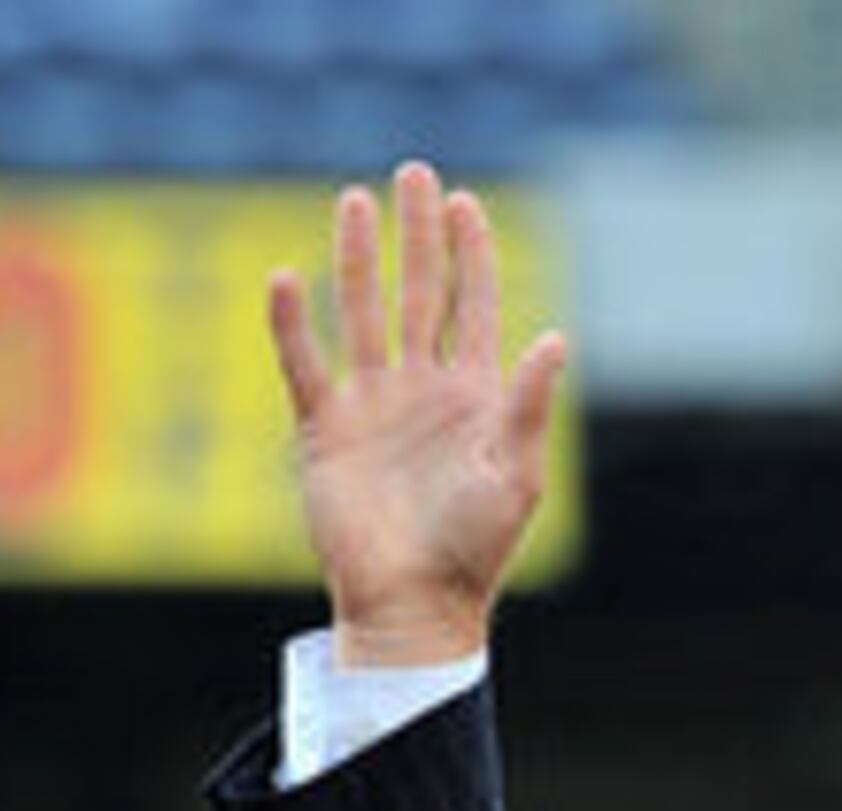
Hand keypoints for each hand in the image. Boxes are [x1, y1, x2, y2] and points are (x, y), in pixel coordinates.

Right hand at [265, 159, 568, 665]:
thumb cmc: (475, 550)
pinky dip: (293, 324)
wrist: (413, 605)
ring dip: (359, 258)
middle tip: (416, 174)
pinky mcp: (325, 430)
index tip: (467, 204)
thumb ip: (528, 407)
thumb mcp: (516, 477)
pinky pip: (305, 364)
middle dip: (419, 236)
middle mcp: (423, 390)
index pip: (474, 308)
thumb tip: (555, 338)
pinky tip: (286, 277)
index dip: (472, 256)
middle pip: (419, 293)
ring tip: (356, 201)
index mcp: (476, 397)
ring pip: (363, 313)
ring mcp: (373, 405)